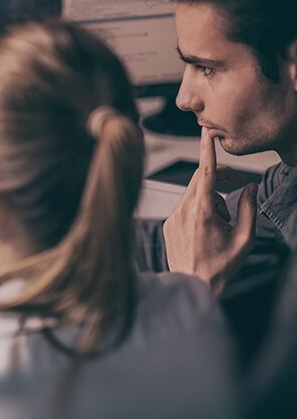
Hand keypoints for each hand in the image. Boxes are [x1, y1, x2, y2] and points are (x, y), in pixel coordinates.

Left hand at [163, 128, 257, 296]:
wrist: (194, 285)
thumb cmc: (221, 266)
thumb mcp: (245, 239)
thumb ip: (249, 209)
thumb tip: (250, 187)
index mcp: (202, 211)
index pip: (204, 172)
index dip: (206, 150)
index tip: (207, 133)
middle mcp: (183, 210)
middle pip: (200, 179)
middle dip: (220, 177)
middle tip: (238, 187)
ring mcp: (173, 216)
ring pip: (193, 192)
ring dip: (212, 197)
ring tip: (223, 222)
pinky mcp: (168, 223)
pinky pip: (185, 206)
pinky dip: (199, 209)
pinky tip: (208, 229)